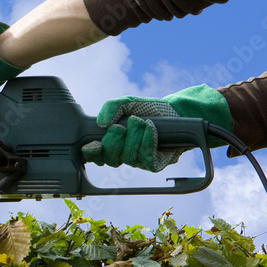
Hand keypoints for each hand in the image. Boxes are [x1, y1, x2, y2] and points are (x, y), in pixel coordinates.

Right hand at [82, 86, 233, 171]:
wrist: (174, 112)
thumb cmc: (148, 109)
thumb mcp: (128, 102)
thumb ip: (111, 107)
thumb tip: (101, 123)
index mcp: (110, 142)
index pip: (94, 155)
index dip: (91, 153)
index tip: (94, 144)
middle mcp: (121, 154)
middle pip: (110, 159)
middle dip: (114, 142)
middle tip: (121, 127)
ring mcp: (137, 161)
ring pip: (128, 158)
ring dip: (134, 137)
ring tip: (141, 121)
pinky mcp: (153, 164)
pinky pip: (145, 158)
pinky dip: (147, 141)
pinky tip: (151, 129)